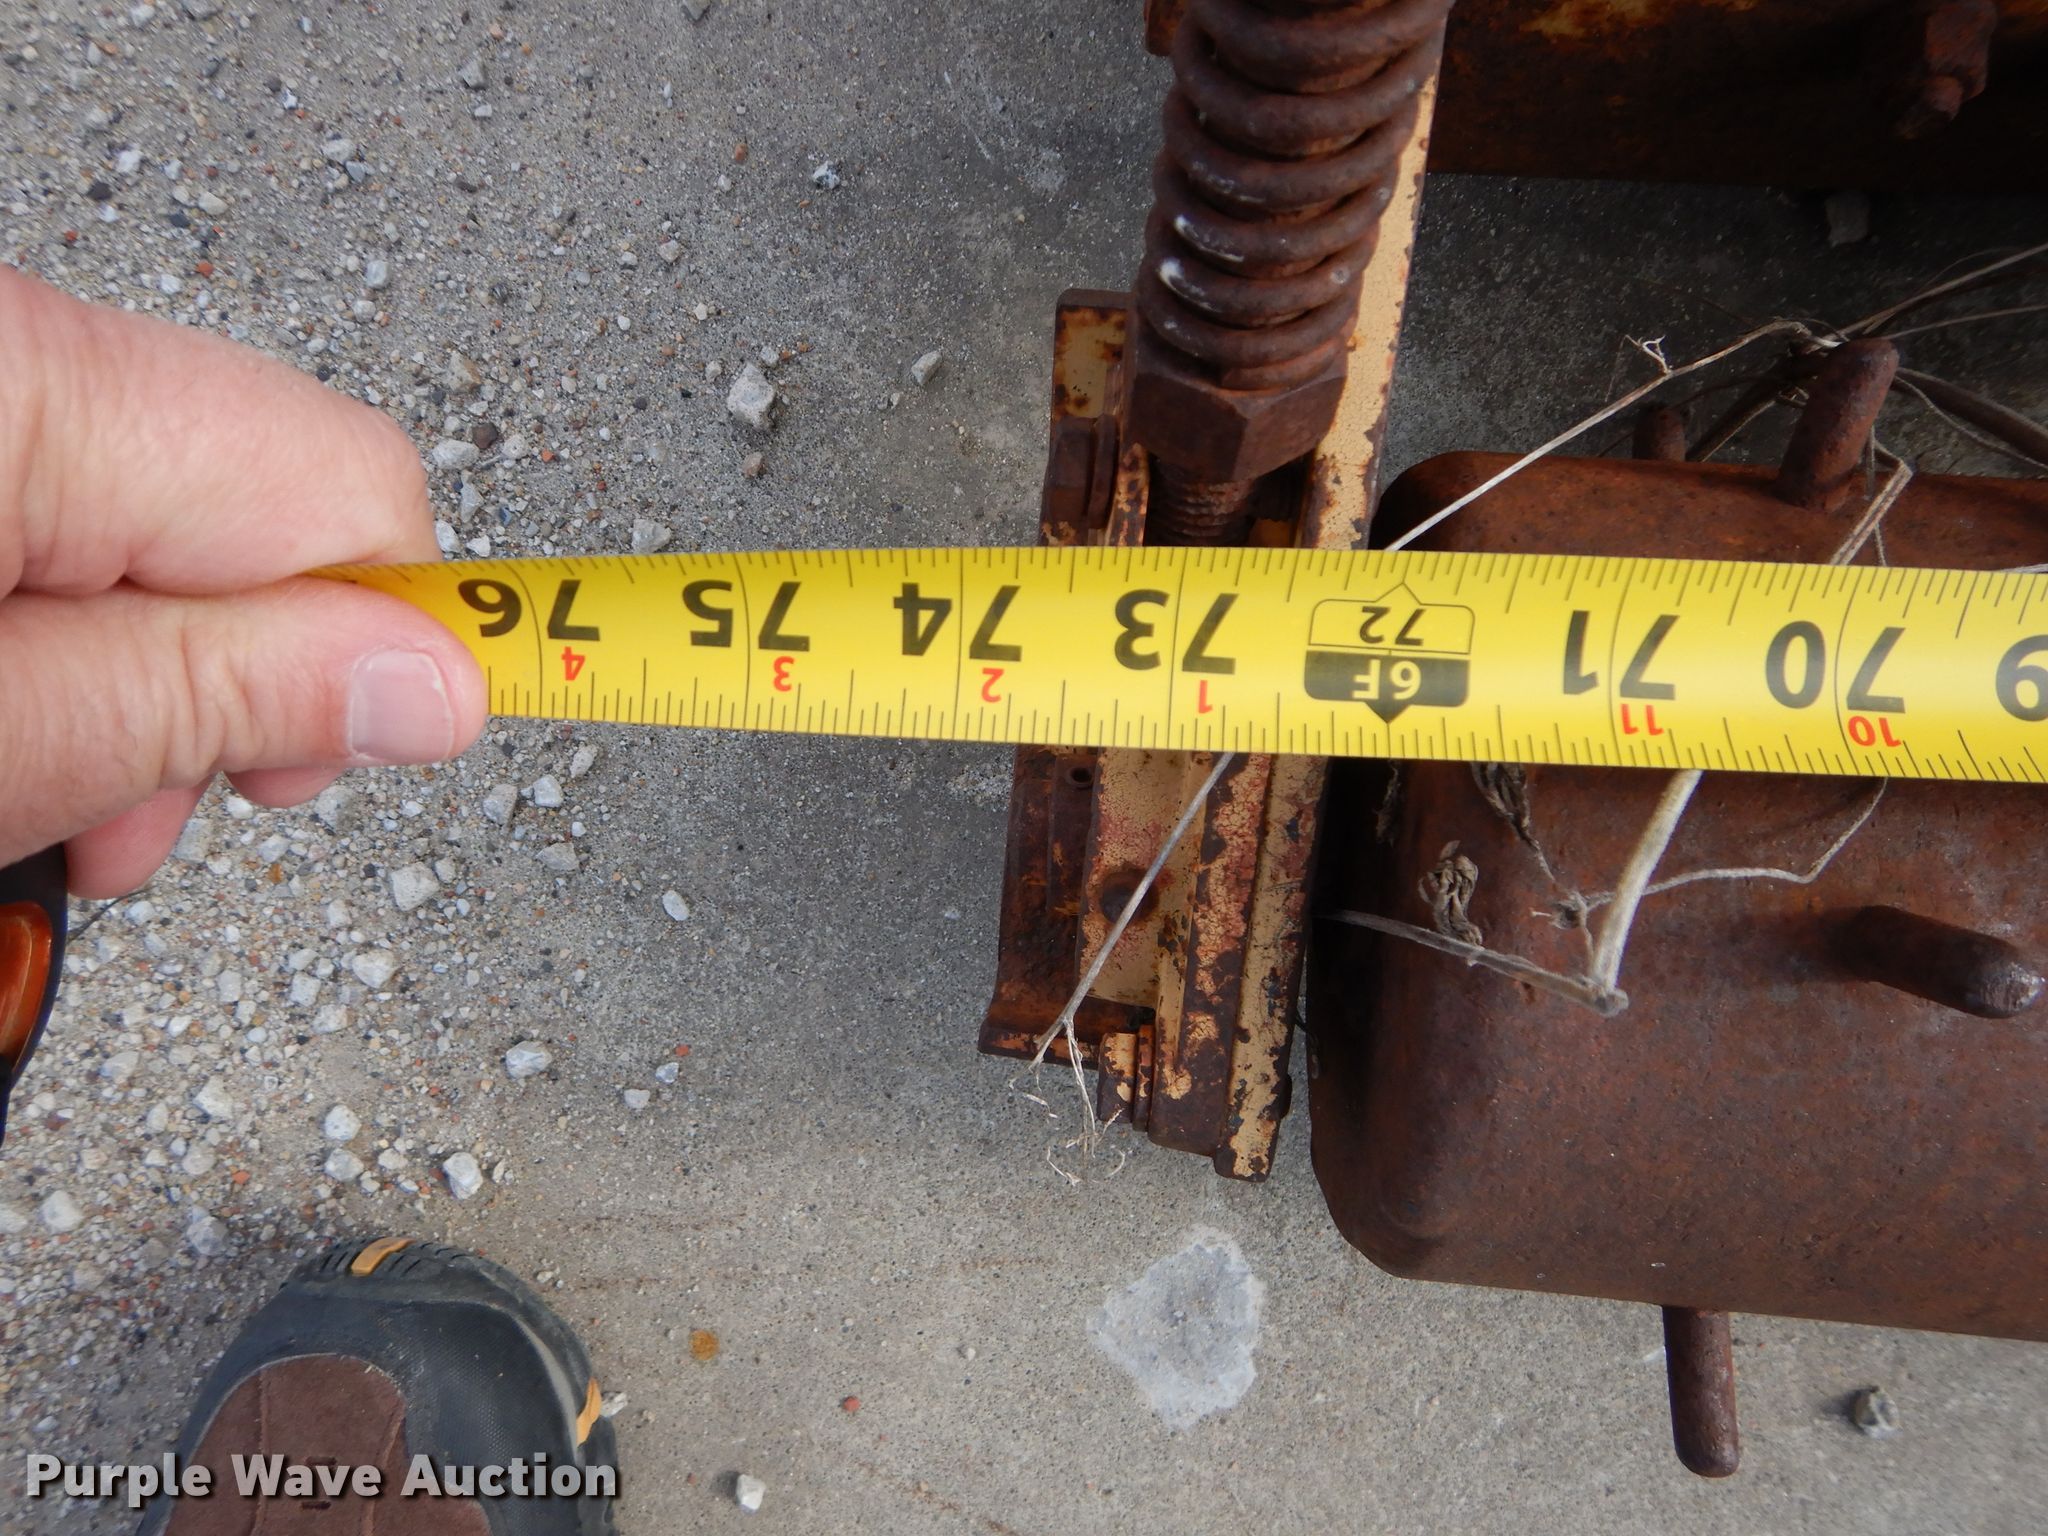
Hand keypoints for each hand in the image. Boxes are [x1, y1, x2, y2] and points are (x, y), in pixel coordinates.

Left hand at [0, 266, 486, 896]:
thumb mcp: (3, 732)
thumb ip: (220, 696)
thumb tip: (434, 685)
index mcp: (45, 387)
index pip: (359, 490)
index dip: (396, 634)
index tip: (387, 739)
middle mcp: (24, 348)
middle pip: (276, 500)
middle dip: (256, 673)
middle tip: (183, 791)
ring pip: (178, 517)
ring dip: (160, 672)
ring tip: (78, 792)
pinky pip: (79, 510)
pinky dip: (77, 627)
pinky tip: (30, 716)